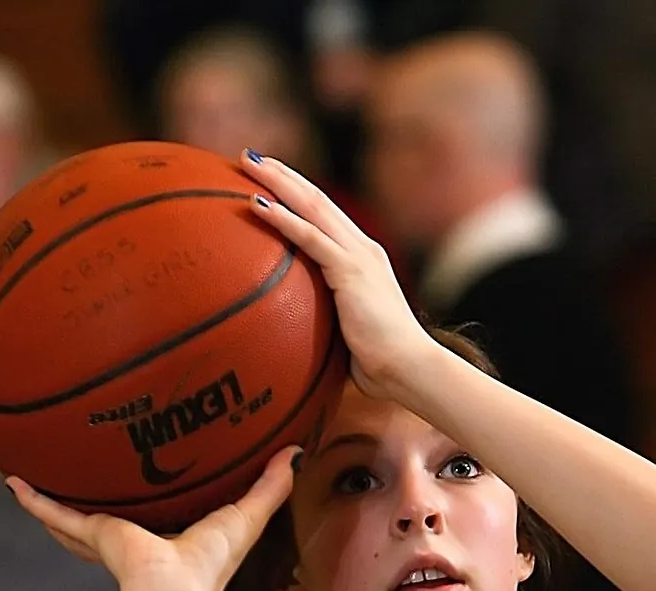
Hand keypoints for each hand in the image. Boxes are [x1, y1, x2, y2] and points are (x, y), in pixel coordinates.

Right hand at [6, 445, 298, 590]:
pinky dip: (36, 501)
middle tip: (88, 463)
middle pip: (114, 511)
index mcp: (172, 535)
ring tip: (35, 472)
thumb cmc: (211, 566)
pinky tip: (13, 482)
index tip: (151, 467)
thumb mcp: (247, 516)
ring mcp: (111, 538)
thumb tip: (296, 451)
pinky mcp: (94, 536)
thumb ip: (271, 486)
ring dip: (58, 498)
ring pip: (78, 515)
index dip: (157, 492)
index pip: (161, 511)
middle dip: (101, 493)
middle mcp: (139, 537)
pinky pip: (57, 514)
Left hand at [240, 151, 431, 400]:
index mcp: (363, 259)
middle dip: (282, 174)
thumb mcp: (350, 333)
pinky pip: (310, 237)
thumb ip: (329, 319)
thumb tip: (299, 335)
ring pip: (311, 206)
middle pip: (316, 199)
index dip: (297, 192)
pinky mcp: (351, 271)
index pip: (326, 215)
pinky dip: (283, 218)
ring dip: (277, 181)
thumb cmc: (382, 364)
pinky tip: (256, 203)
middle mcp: (362, 248)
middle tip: (249, 156)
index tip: (269, 178)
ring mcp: (358, 256)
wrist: (409, 369)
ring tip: (246, 163)